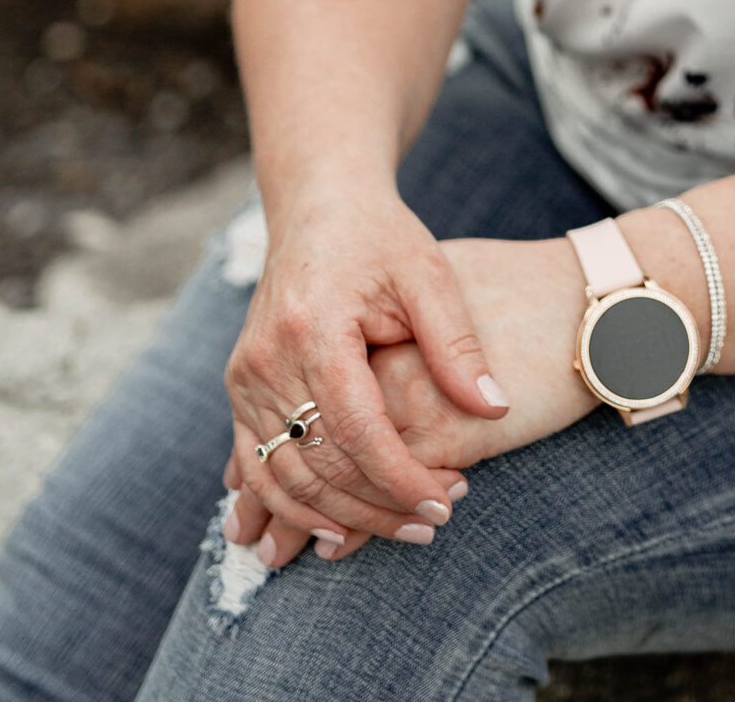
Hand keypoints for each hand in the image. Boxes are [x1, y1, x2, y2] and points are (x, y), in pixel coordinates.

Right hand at [230, 237, 596, 565]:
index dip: (402, 479)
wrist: (320, 205)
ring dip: (336, 518)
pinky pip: (256, 464)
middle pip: (317, 466)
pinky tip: (334, 528)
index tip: (447, 504)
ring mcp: (245, 375)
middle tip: (434, 523)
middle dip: (377, 508)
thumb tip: (495, 409)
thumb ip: (458, 345)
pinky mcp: (239, 385)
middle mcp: (267, 358)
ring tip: (398, 530)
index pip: (357, 432)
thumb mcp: (430, 276)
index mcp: (315, 328)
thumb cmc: (382, 236)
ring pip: (281, 478)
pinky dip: (292, 503)